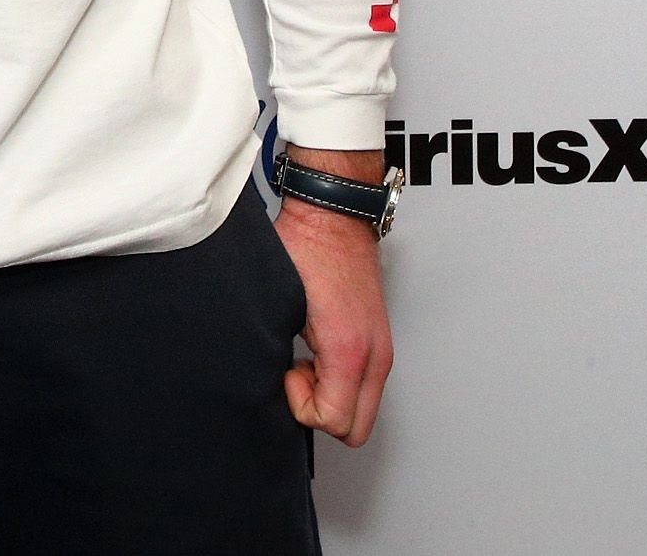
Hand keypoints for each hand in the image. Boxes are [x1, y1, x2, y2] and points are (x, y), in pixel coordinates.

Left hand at [272, 148, 394, 445]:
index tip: (288, 371)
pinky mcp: (379, 342)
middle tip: (297, 375)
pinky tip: (317, 354)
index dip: (300, 405)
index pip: (333, 421)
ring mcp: (381, 349)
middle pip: (356, 430)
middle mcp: (374, 354)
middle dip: (321, 412)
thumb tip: (265, 385)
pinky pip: (363, 387)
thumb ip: (274, 353)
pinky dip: (340, 383)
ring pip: (362, 411)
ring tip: (306, 361)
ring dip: (330, 397)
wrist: (332, 216)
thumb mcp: (277, 304)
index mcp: (349, 350)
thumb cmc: (305, 249)